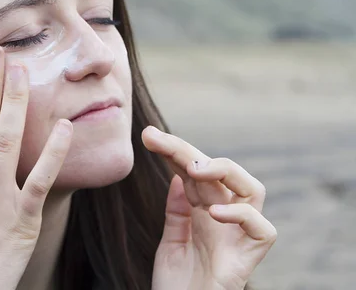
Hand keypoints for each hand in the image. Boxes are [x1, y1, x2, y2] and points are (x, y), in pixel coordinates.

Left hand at [142, 126, 276, 289]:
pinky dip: (242, 216)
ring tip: (196, 169)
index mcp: (204, 213)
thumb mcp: (172, 241)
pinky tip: (213, 212)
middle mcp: (224, 220)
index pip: (195, 172)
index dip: (175, 151)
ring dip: (226, 171)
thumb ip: (177, 211)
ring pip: (253, 190)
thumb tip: (178, 176)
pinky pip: (262, 230)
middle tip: (160, 142)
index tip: (149, 136)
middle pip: (220, 173)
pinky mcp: (247, 259)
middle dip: (190, 151)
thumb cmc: (178, 286)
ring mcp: (237, 238)